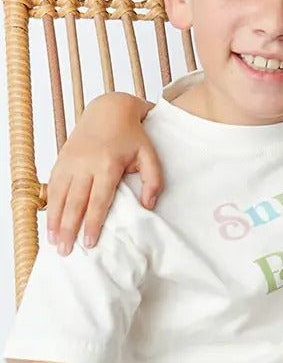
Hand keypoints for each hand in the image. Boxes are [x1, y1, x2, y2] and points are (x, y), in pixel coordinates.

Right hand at [46, 93, 160, 254]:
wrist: (109, 110)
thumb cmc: (132, 136)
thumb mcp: (150, 155)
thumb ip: (153, 180)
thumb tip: (148, 205)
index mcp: (108, 165)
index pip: (98, 201)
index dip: (92, 223)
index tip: (89, 243)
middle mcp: (85, 165)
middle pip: (75, 202)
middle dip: (69, 228)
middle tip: (66, 251)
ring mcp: (70, 162)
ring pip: (59, 196)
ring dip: (55, 220)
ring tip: (54, 243)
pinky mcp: (61, 160)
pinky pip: (52, 186)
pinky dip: (49, 205)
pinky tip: (49, 222)